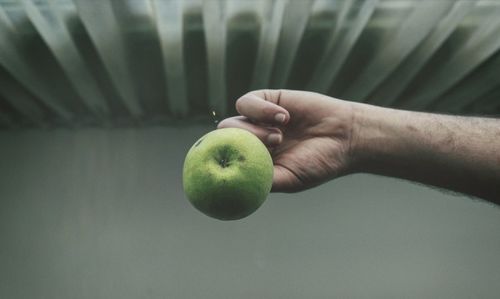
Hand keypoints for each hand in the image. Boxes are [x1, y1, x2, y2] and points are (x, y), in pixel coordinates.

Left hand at [218, 89, 355, 191]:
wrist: (345, 137)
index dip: (216, 162)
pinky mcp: (266, 100)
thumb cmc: (319, 163)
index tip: (219, 166)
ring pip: (231, 123)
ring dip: (253, 130)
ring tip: (279, 136)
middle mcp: (250, 142)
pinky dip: (260, 110)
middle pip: (224, 142)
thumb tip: (235, 184)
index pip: (223, 161)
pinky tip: (283, 118)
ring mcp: (256, 121)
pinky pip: (247, 102)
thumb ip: (264, 181)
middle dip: (241, 146)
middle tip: (269, 148)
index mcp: (252, 162)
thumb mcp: (290, 179)